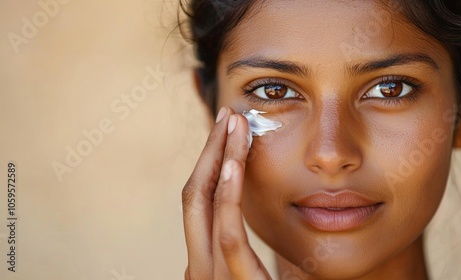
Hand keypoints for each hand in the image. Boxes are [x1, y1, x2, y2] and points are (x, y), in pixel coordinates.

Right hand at [182, 107, 272, 279]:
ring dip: (219, 159)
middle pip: (196, 194)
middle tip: (228, 116)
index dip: (208, 161)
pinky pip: (229, 234)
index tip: (225, 131)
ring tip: (234, 125)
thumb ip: (236, 254)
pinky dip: (227, 197)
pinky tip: (233, 165)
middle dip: (210, 150)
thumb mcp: (248, 275)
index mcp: (203, 261)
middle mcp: (200, 266)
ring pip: (207, 204)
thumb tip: (230, 227)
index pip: (199, 202)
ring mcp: (213, 275)